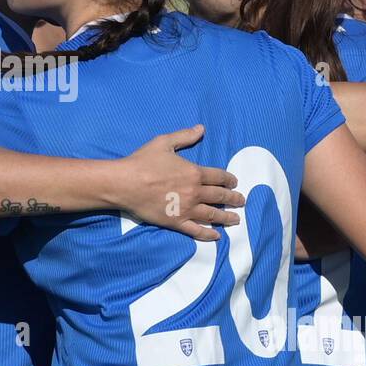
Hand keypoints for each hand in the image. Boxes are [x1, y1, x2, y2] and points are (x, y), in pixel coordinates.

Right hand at [116, 124, 244, 241]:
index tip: (234, 183)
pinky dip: (208, 234)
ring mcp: (186, 209)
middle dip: (233, 198)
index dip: (229, 180)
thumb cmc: (143, 161)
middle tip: (241, 201)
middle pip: (220, 196)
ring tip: (236, 219)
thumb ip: (185, 136)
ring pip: (213, 215)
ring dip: (227, 217)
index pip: (219, 177)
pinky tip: (217, 236)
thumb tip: (201, 128)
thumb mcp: (164, 142)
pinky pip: (196, 230)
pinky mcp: (176, 222)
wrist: (125, 183)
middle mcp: (195, 192)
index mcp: (194, 173)